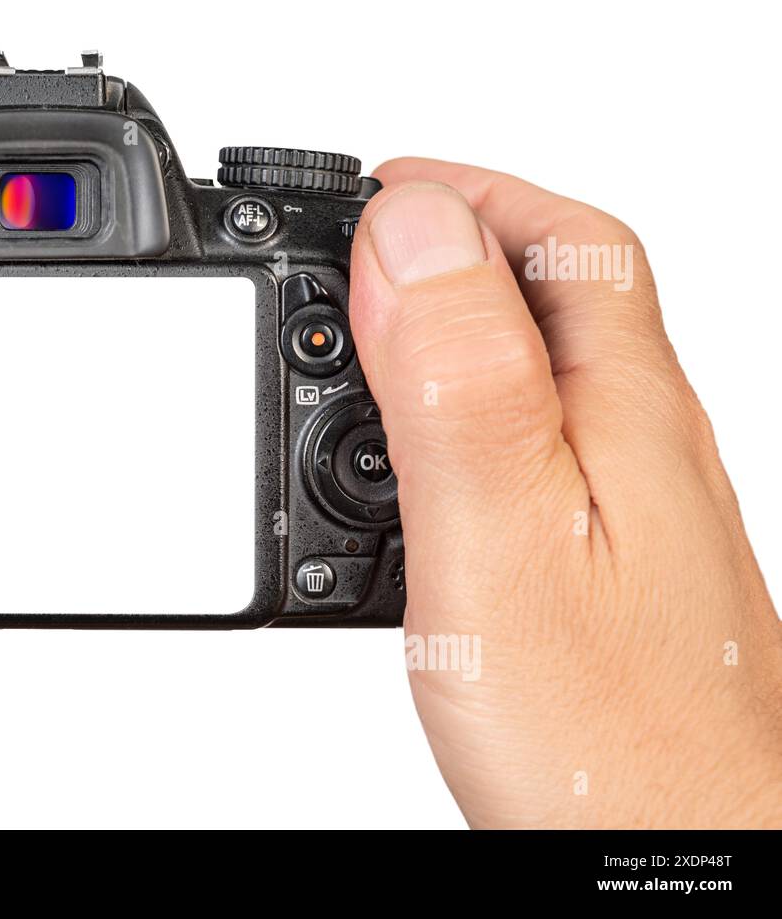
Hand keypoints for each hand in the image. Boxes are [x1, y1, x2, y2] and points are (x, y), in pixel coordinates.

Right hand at [348, 159, 780, 826]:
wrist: (680, 856)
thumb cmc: (609, 736)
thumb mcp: (501, 535)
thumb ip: (457, 378)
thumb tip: (412, 231)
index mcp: (617, 410)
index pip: (566, 242)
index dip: (468, 192)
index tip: (372, 188)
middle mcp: (640, 443)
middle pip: (565, 292)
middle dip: (457, 245)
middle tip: (360, 251)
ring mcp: (629, 505)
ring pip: (545, 367)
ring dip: (454, 324)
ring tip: (365, 333)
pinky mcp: (606, 562)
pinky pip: (535, 444)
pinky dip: (463, 414)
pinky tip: (415, 461)